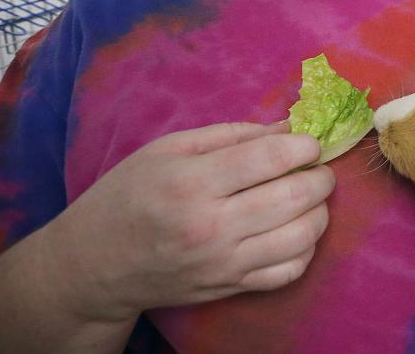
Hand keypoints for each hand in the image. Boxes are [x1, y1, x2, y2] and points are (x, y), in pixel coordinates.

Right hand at [43, 121, 333, 324]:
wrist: (94, 265)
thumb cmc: (129, 195)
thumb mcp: (169, 149)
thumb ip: (233, 135)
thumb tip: (288, 128)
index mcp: (192, 183)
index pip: (270, 158)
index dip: (303, 145)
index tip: (308, 142)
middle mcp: (211, 226)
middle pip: (294, 197)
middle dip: (321, 176)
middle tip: (317, 166)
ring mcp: (223, 263)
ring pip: (302, 237)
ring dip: (320, 211)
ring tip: (310, 196)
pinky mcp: (230, 288)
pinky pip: (289, 272)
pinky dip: (306, 248)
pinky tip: (296, 229)